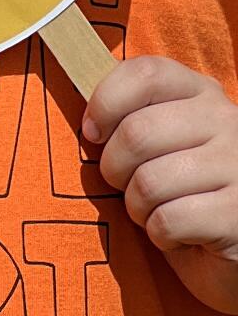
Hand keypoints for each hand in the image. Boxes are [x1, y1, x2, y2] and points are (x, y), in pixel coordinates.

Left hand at [84, 56, 237, 313]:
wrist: (232, 242)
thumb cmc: (186, 189)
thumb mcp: (165, 140)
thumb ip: (134, 116)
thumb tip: (91, 121)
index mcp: (204, 94)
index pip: (146, 73)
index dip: (106, 101)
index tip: (95, 133)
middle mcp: (227, 122)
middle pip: (137, 132)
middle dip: (115, 168)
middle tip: (126, 184)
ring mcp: (237, 167)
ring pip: (149, 182)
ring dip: (138, 206)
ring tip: (157, 210)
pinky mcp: (236, 216)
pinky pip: (168, 220)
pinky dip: (160, 235)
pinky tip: (181, 234)